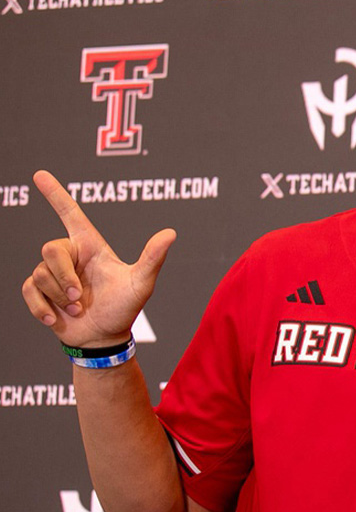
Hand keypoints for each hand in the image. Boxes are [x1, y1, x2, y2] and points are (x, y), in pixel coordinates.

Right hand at [21, 170, 175, 348]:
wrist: (104, 337)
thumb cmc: (124, 307)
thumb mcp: (141, 283)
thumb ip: (152, 258)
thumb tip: (170, 233)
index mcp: (91, 246)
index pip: (71, 214)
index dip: (55, 194)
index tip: (40, 174)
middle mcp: (71, 256)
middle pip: (50, 248)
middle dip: (65, 275)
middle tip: (81, 296)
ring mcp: (54, 274)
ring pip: (40, 273)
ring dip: (60, 296)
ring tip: (77, 308)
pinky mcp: (40, 292)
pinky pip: (28, 291)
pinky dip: (41, 307)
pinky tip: (57, 319)